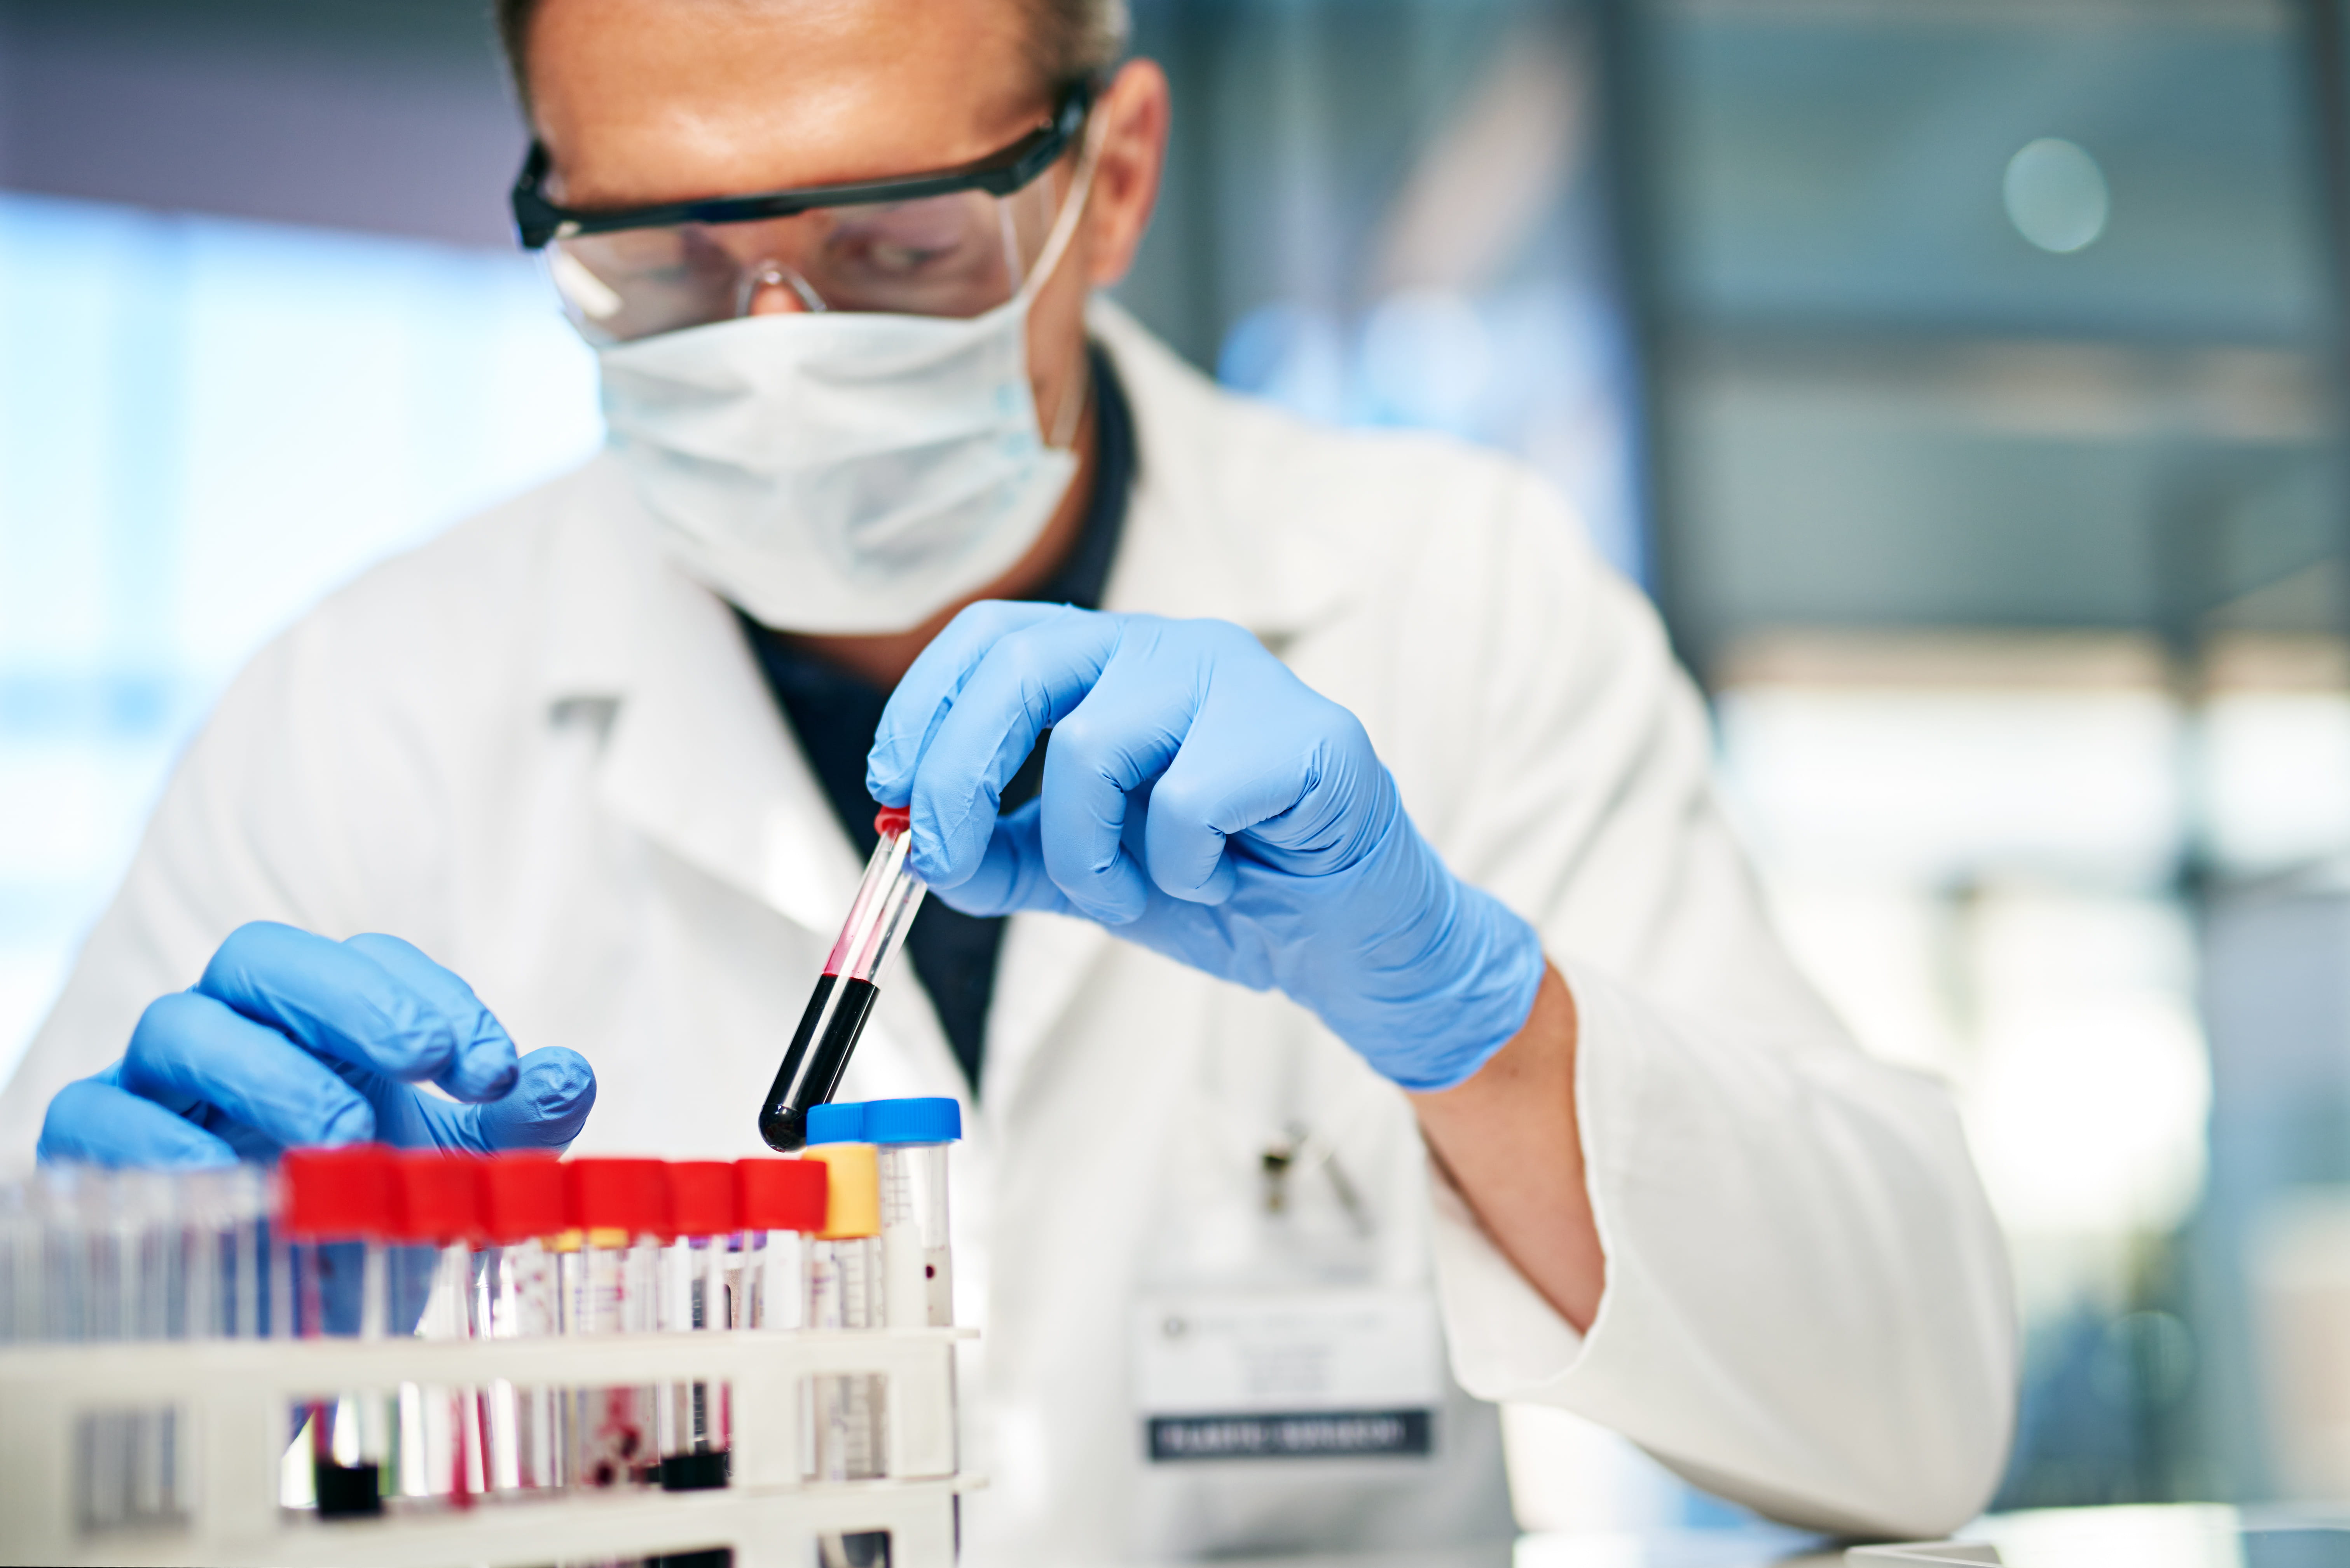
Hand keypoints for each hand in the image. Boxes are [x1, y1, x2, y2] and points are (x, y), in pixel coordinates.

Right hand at [38, 922, 595, 1166]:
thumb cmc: (370, 1217)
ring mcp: (155, 1083)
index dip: (436, 999)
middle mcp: (234, 1028)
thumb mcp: (458, 1169)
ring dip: (275, 1075)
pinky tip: (236, 1182)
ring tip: (347, 1137)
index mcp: (321, 1020)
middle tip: (428, 1059)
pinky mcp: (92, 1145)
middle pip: (265, 958)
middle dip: (351, 998)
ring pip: (182, 1026)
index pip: (369, 960)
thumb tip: (570, 1075)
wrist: (284, 1324)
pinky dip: (162, 1141)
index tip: (497, 1069)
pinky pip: (100, 1115)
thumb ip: (519, 1122)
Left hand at [867, 604, 1545, 1090]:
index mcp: (1115, 664)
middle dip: (959, 771)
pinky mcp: (1299, 735)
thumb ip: (1005, 855)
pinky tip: (1223, 876)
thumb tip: (916, 848)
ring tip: (1137, 892)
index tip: (892, 788)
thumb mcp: (1086, 874)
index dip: (924, 704)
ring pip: (1094, 746)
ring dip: (1088, 853)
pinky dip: (1181, 868)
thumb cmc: (1221, 885)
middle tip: (945, 856)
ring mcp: (1237, 681)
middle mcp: (1169, 648)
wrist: (1342, 936)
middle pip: (1023, 664)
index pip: (993, 637)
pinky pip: (1186, 802)